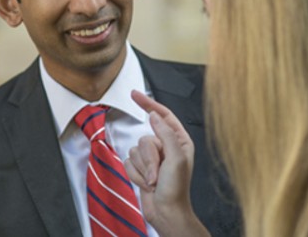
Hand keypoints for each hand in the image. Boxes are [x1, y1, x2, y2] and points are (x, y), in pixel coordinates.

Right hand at [125, 90, 208, 236]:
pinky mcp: (140, 168)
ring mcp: (152, 158)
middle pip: (145, 137)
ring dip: (143, 168)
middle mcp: (165, 147)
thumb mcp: (176, 158)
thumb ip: (165, 133)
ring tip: (154, 181)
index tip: (134, 94)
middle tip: (158, 173)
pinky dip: (135, 174)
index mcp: (179, 141)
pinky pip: (128, 161)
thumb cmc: (176, 188)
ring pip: (135, 149)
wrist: (166, 213)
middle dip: (149, 158)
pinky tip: (146, 183)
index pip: (162, 115)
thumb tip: (154, 115)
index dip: (148, 103)